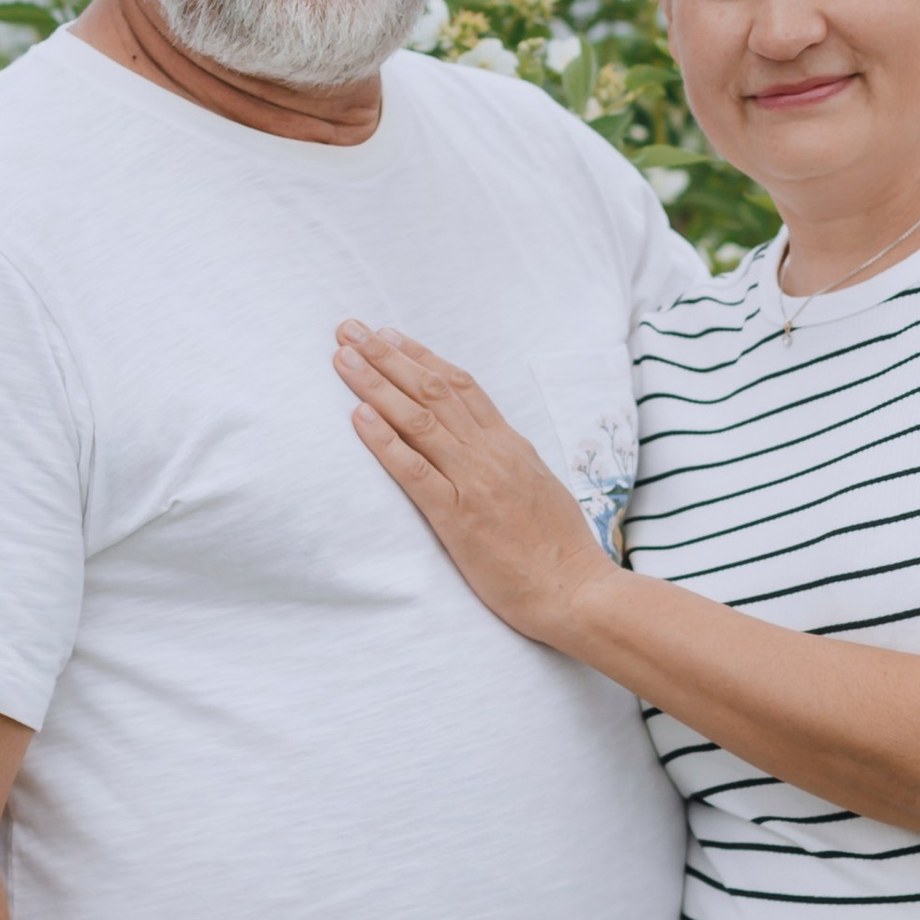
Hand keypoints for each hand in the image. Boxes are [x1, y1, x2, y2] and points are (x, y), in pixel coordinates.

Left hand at [334, 323, 615, 649]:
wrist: (577, 591)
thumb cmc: (558, 549)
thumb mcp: (537, 487)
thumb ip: (508, 461)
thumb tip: (487, 444)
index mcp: (510, 444)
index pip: (460, 386)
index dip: (420, 356)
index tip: (389, 335)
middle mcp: (491, 453)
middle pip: (432, 390)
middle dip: (386, 355)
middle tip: (349, 328)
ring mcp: (475, 482)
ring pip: (418, 419)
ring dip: (375, 384)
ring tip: (341, 358)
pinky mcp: (459, 517)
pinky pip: (415, 471)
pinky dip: (384, 441)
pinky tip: (357, 417)